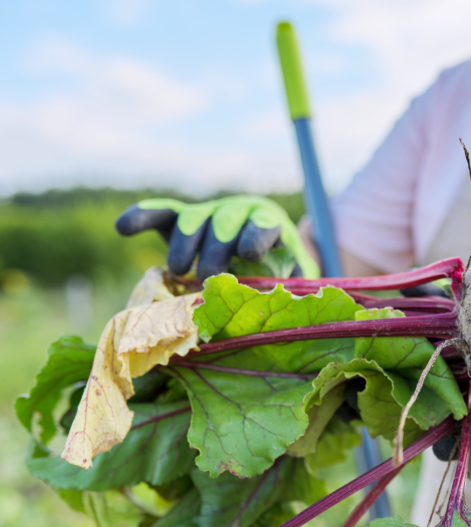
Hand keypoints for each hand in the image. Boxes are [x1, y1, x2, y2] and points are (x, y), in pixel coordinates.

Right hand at [115, 195, 319, 279]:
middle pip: (223, 224)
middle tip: (208, 276)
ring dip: (184, 243)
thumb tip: (281, 313)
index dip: (256, 237)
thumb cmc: (279, 273)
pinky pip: (161, 213)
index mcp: (269, 226)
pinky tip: (123, 227)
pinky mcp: (183, 219)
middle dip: (215, 250)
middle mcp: (237, 214)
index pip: (263, 225)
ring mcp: (208, 215)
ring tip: (178, 269)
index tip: (250, 255)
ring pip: (192, 220)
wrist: (263, 251)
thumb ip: (289, 290)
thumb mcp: (291, 281)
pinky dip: (143, 216)